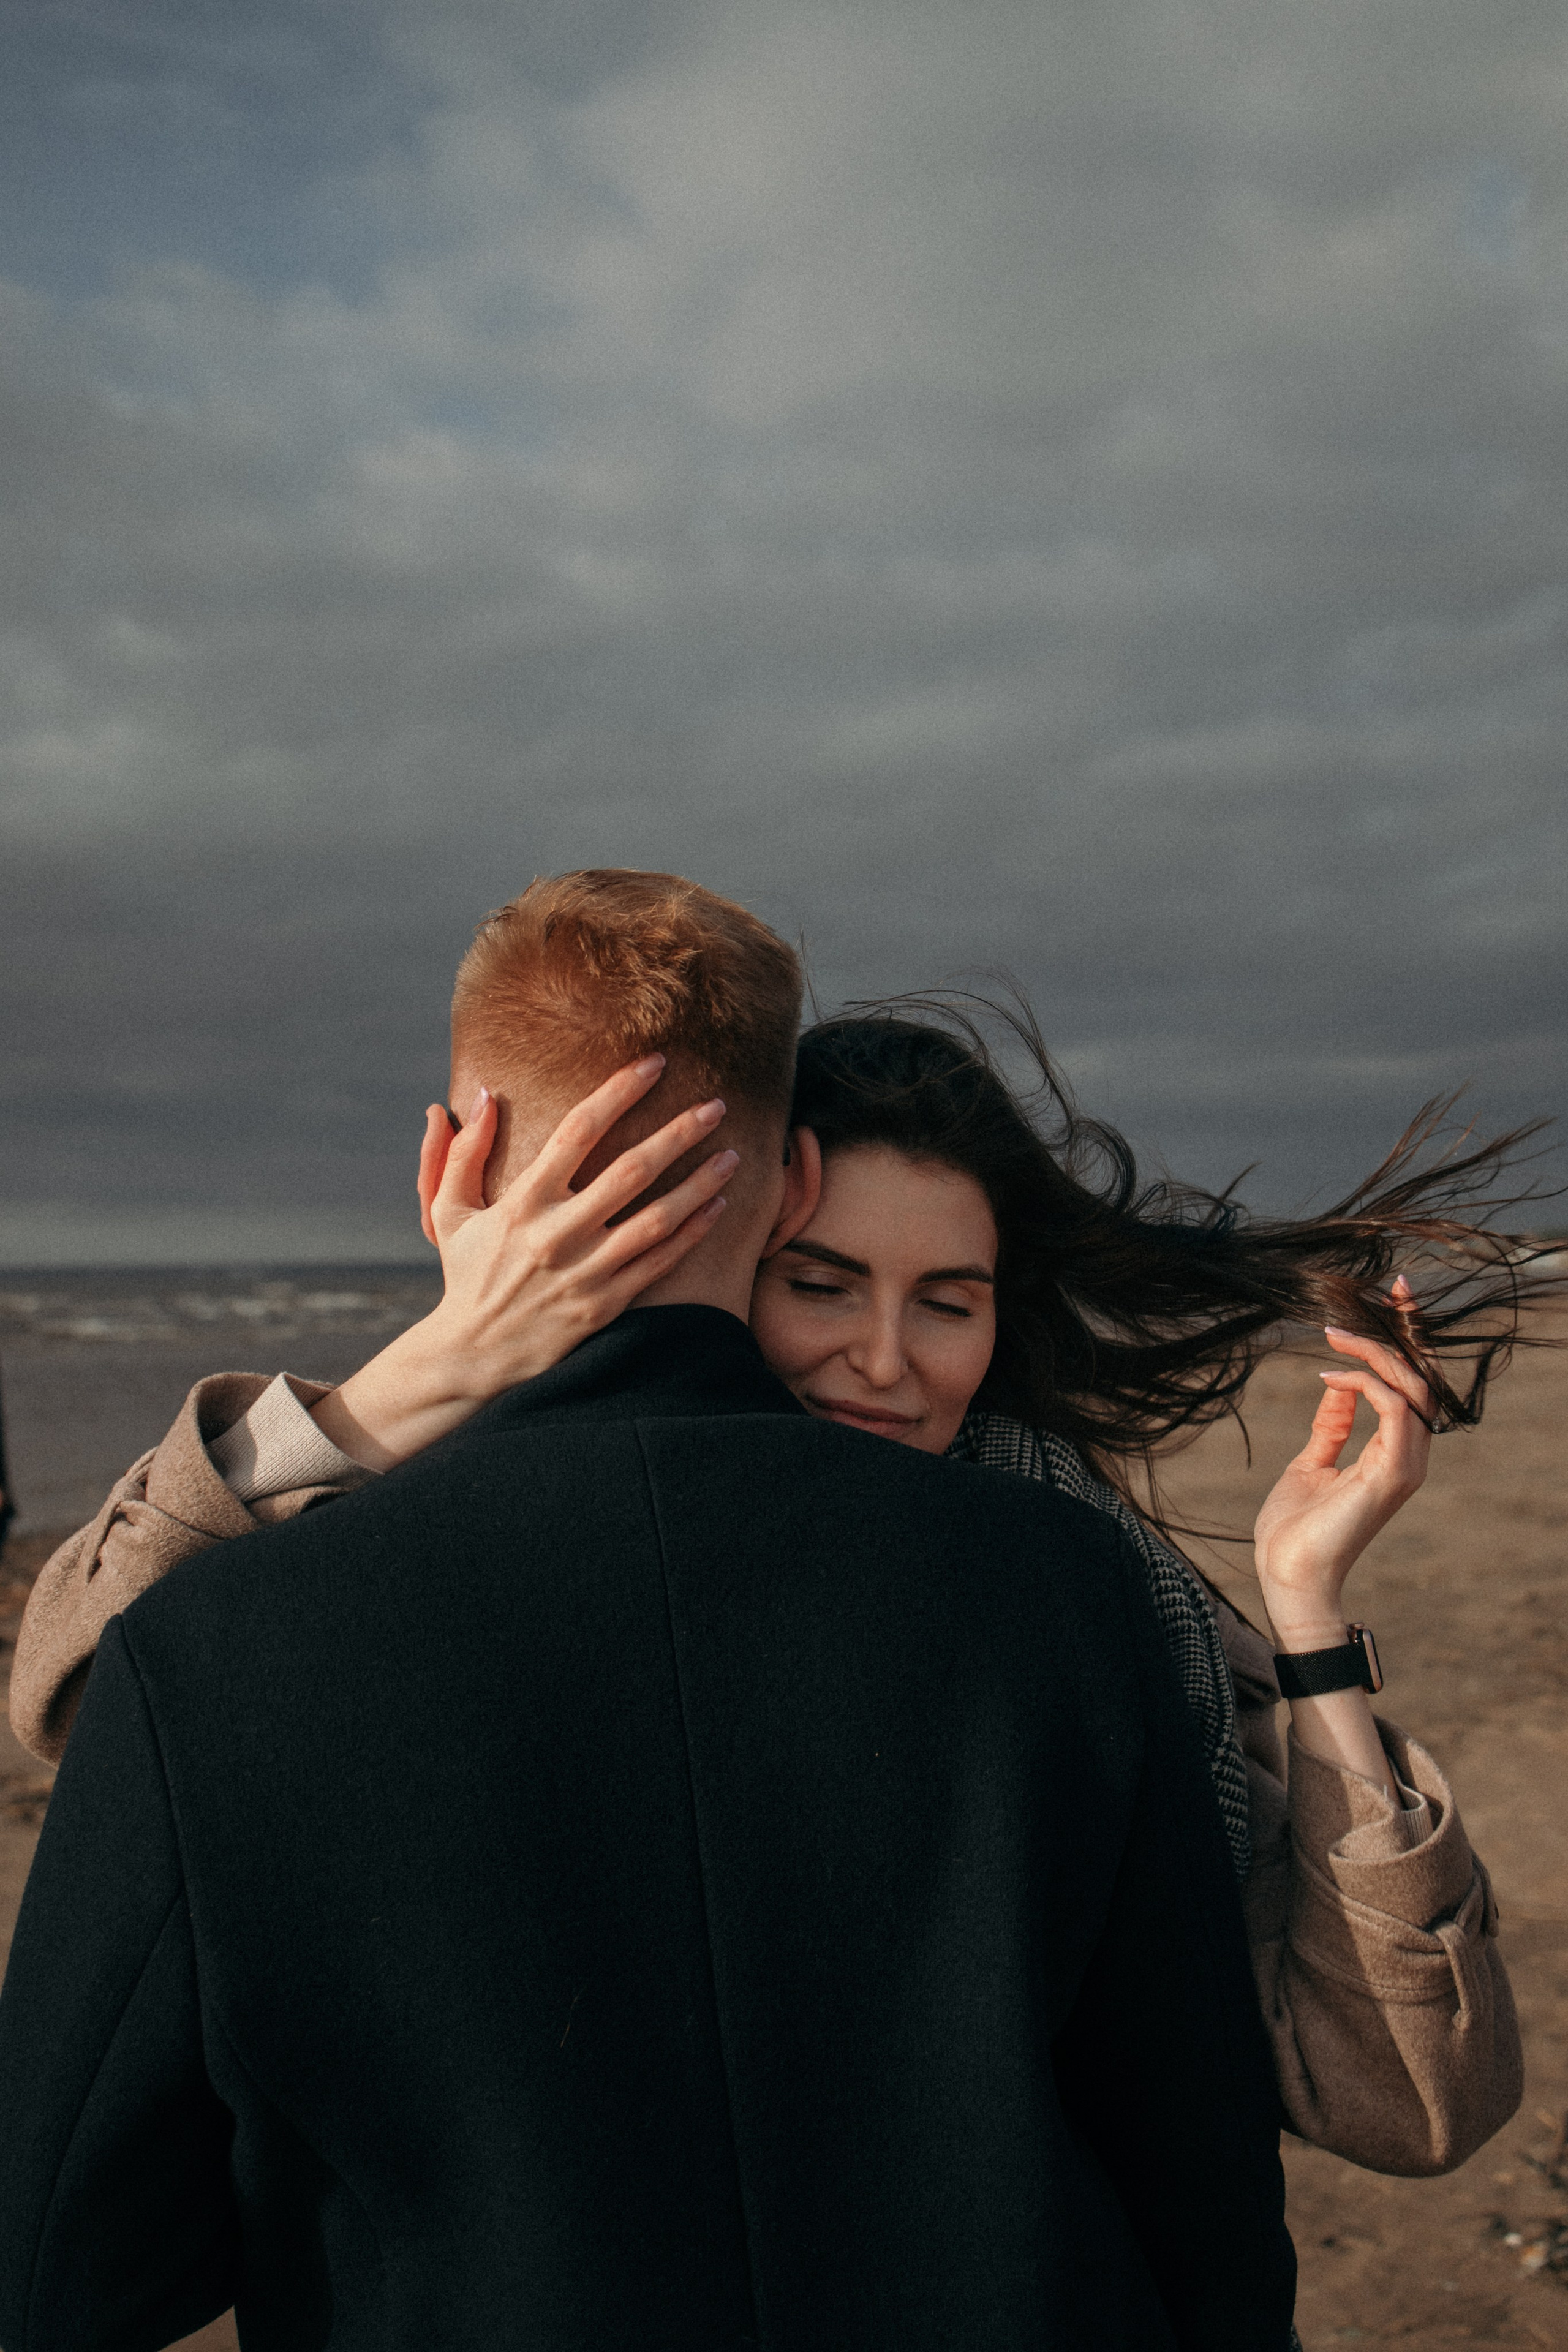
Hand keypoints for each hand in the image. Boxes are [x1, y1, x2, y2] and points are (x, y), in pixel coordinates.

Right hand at [312, 1056, 737, 1468]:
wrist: (475, 1353)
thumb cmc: (466, 1272)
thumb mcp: (447, 1210)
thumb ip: (463, 1151)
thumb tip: (483, 1094)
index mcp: (523, 1202)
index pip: (579, 1129)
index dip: (621, 1091)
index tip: (655, 1063)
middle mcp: (559, 1233)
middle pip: (633, 1169)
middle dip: (680, 1131)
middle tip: (716, 1104)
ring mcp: (587, 1271)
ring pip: (659, 1218)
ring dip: (701, 1183)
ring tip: (734, 1154)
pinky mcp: (606, 1303)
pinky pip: (661, 1263)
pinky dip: (693, 1233)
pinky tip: (717, 1206)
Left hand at [1253, 1278, 1432, 1648]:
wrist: (1288, 1574)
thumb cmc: (1295, 1528)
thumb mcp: (1311, 1461)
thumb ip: (1331, 1424)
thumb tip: (1336, 1382)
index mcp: (1395, 1453)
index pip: (1413, 1386)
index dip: (1408, 1341)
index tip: (1395, 1298)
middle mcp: (1410, 1456)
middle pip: (1424, 1380)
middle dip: (1409, 1331)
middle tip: (1390, 1289)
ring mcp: (1406, 1466)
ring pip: (1413, 1388)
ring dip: (1376, 1352)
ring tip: (1335, 1334)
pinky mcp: (1392, 1473)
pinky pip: (1393, 1407)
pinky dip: (1363, 1382)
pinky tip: (1331, 1373)